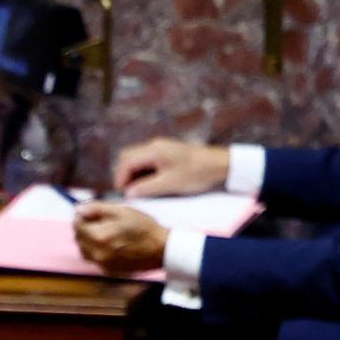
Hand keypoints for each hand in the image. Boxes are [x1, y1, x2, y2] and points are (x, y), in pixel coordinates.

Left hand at [72, 202, 167, 273]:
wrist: (160, 249)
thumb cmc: (143, 227)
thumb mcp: (121, 211)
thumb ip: (96, 209)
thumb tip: (78, 209)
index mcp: (98, 236)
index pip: (77, 225)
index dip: (81, 216)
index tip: (89, 212)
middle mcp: (97, 253)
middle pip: (78, 239)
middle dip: (83, 228)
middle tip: (97, 220)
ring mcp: (102, 264)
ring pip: (84, 250)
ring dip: (88, 240)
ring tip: (104, 232)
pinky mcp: (108, 271)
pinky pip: (94, 259)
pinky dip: (96, 250)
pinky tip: (110, 244)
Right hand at [112, 136, 229, 198]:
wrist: (219, 164)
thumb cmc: (196, 173)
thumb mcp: (169, 184)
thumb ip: (146, 188)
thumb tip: (129, 194)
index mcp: (154, 151)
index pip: (126, 162)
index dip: (120, 178)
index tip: (122, 193)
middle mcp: (154, 145)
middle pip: (127, 156)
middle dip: (123, 174)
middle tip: (127, 191)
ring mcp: (160, 147)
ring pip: (136, 157)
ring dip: (132, 173)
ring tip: (137, 188)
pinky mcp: (166, 152)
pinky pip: (146, 159)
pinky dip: (141, 170)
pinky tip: (147, 182)